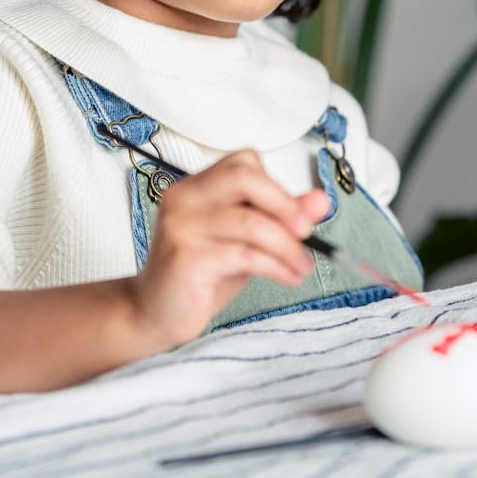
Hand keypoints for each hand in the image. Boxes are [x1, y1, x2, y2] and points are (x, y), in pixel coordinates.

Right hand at [128, 149, 328, 346]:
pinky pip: (244, 254)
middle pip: (243, 177)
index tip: (298, 216)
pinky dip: (276, 266)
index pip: (243, 163)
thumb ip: (280, 217)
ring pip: (250, 222)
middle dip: (284, 204)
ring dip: (287, 246)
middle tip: (306, 232)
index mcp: (195, 187)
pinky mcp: (186, 257)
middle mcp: (184, 198)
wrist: (154, 314)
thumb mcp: (246, 241)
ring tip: (301, 266)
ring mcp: (182, 226)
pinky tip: (287, 277)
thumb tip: (321, 201)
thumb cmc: (200, 275)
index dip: (276, 186)